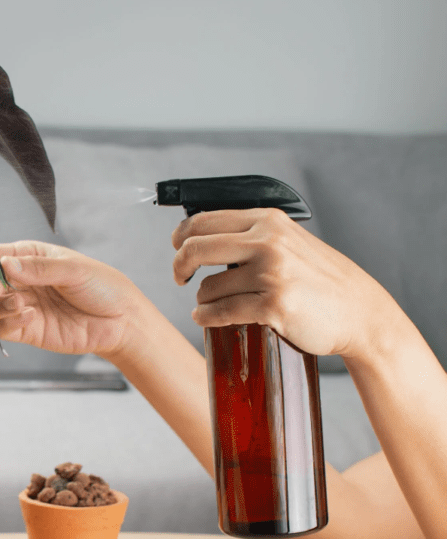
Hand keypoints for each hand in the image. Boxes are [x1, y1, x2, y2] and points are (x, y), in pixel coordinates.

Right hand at [0, 240, 142, 357]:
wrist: (121, 321)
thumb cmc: (103, 286)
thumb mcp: (73, 269)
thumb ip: (38, 268)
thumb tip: (6, 265)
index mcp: (28, 257)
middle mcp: (20, 281)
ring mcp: (21, 306)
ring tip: (20, 303)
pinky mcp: (25, 330)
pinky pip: (1, 329)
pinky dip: (7, 323)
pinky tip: (30, 316)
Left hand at [171, 208, 394, 358]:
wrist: (360, 312)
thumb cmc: (321, 280)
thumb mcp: (289, 242)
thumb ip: (253, 235)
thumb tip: (201, 237)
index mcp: (269, 221)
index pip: (204, 220)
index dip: (180, 237)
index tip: (177, 249)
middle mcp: (268, 242)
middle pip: (195, 249)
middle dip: (179, 266)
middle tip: (180, 278)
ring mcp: (271, 274)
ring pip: (207, 287)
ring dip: (203, 300)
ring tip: (213, 306)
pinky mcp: (274, 305)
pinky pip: (221, 312)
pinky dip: (207, 317)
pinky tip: (206, 318)